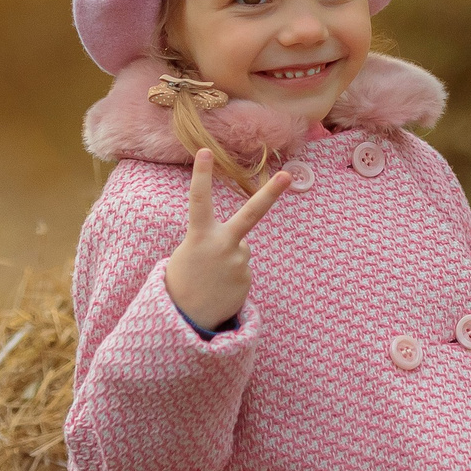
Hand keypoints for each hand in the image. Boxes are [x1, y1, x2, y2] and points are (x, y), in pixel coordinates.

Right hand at [165, 151, 290, 330]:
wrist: (185, 319)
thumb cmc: (183, 280)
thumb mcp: (188, 253)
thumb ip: (213, 240)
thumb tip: (241, 244)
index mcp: (199, 236)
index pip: (199, 200)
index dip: (202, 175)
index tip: (204, 151)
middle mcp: (223, 245)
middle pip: (250, 214)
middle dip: (270, 193)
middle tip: (287, 175)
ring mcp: (238, 262)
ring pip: (239, 248)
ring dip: (227, 259)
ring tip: (211, 277)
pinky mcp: (247, 278)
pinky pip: (241, 267)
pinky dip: (232, 275)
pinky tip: (220, 287)